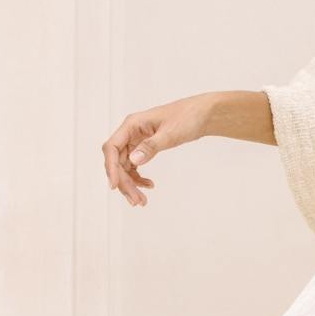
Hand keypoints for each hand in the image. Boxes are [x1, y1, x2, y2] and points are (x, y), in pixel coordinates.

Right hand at [102, 91, 217, 207]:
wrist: (203, 114)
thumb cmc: (187, 117)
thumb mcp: (170, 133)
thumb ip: (151, 146)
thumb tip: (133, 160)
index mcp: (132, 124)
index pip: (112, 148)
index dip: (111, 168)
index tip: (115, 186)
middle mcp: (130, 132)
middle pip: (118, 161)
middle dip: (125, 182)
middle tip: (137, 201)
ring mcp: (137, 140)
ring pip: (125, 166)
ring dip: (131, 184)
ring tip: (142, 201)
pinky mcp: (145, 147)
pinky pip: (135, 165)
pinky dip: (139, 178)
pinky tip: (149, 185)